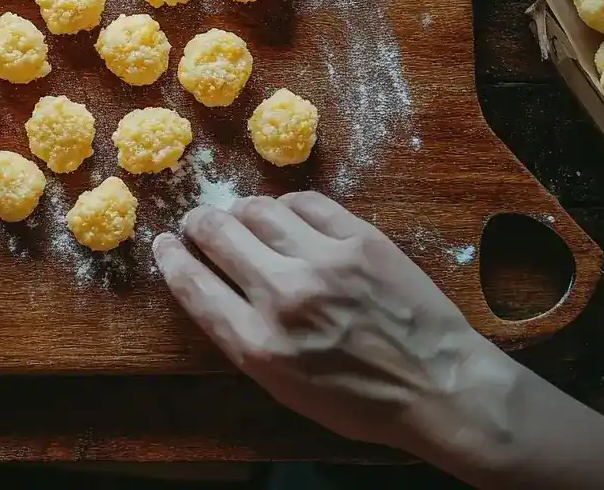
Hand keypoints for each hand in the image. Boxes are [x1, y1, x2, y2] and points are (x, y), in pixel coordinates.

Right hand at [153, 192, 514, 456]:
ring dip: (239, 211)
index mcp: (259, 346)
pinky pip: (305, 203)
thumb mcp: (285, 388)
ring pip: (257, 210)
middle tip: (197, 223)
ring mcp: (324, 262)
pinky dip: (285, 206)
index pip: (193, 285)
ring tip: (240, 218)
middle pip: (217, 234)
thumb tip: (213, 288)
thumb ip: (245, 337)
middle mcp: (284, 297)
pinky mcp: (359, 239)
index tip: (164, 243)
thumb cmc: (361, 401)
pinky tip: (285, 215)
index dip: (171, 257)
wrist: (439, 386)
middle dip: (197, 224)